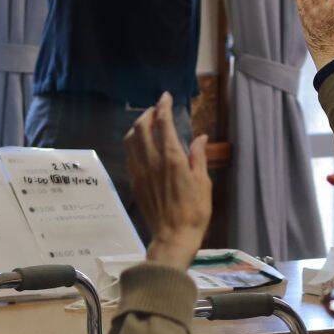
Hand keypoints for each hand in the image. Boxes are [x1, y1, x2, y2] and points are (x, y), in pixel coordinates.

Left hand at [125, 94, 211, 267]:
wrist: (173, 237)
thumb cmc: (194, 211)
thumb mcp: (203, 182)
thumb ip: (198, 156)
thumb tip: (200, 137)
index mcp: (172, 158)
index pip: (163, 123)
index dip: (163, 106)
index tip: (166, 97)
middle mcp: (152, 161)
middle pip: (142, 127)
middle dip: (148, 113)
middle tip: (157, 108)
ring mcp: (140, 171)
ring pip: (131, 139)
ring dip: (137, 126)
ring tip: (147, 123)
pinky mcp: (135, 181)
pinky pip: (129, 154)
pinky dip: (134, 142)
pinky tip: (141, 144)